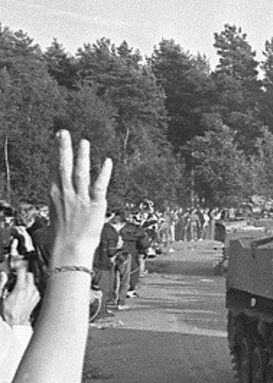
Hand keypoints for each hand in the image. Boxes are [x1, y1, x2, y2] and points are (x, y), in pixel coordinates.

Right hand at [2, 261, 39, 325]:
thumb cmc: (8, 311)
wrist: (16, 321)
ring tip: (18, 287)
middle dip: (23, 274)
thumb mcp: (1, 297)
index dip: (18, 268)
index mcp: (21, 288)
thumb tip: (3, 275)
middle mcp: (30, 290)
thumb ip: (2, 284)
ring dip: (26, 281)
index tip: (16, 267)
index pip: (23, 271)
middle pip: (30, 274)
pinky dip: (30, 288)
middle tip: (16, 278)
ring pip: (33, 281)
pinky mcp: (37, 297)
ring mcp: (35, 294)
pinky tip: (23, 293)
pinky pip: (35, 288)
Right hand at [48, 131, 112, 265]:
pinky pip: (100, 185)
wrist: (70, 249)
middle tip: (64, 133)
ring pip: (80, 172)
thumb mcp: (57, 213)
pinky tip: (107, 161)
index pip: (54, 168)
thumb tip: (62, 194)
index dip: (56, 152)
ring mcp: (80, 198)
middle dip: (63, 148)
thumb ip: (61, 199)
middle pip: (63, 166)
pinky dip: (104, 172)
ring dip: (82, 156)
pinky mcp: (95, 204)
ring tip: (83, 142)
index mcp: (55, 195)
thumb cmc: (64, 236)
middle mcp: (66, 194)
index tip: (57, 139)